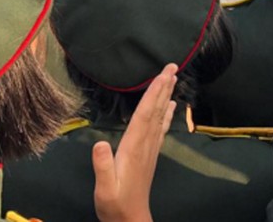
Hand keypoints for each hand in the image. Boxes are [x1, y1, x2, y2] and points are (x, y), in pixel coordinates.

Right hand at [92, 63, 177, 221]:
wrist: (130, 221)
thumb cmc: (114, 205)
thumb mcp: (104, 188)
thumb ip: (102, 166)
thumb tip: (100, 143)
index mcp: (133, 148)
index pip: (144, 116)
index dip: (152, 94)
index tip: (161, 76)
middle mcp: (145, 145)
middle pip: (155, 111)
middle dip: (163, 88)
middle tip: (172, 67)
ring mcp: (149, 150)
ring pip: (159, 118)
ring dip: (166, 97)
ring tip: (172, 79)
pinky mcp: (150, 155)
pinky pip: (160, 129)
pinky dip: (165, 114)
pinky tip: (170, 106)